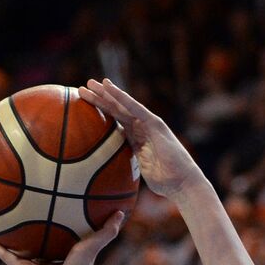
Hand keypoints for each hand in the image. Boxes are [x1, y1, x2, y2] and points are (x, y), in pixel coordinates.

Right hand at [0, 211, 124, 264]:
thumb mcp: (92, 247)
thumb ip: (106, 232)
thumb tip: (121, 213)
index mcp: (68, 262)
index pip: (68, 246)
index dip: (66, 236)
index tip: (63, 222)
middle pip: (44, 249)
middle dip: (40, 240)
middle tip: (35, 223)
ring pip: (24, 254)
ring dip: (15, 244)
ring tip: (7, 229)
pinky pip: (8, 256)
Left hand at [78, 79, 204, 198]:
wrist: (182, 181)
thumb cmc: (164, 181)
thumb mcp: (139, 169)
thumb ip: (127, 162)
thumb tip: (108, 171)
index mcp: (136, 137)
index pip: (115, 120)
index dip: (102, 110)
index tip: (86, 102)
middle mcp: (141, 127)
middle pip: (116, 110)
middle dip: (99, 98)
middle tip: (82, 87)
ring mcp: (148, 124)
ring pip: (122, 105)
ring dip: (106, 94)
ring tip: (90, 83)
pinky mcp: (154, 124)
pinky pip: (134, 108)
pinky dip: (122, 97)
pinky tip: (110, 88)